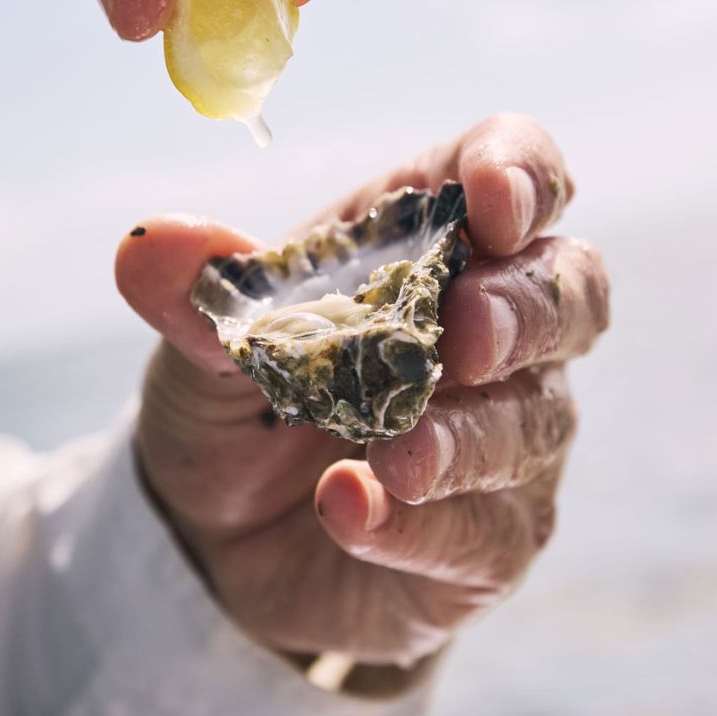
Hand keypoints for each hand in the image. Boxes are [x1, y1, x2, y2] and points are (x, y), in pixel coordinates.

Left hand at [116, 115, 610, 669]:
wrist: (211, 539)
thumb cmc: (235, 405)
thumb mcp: (203, 344)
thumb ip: (198, 291)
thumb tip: (146, 243)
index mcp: (430, 244)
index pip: (520, 176)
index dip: (523, 176)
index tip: (493, 205)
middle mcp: (496, 333)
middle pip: (570, 292)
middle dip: (525, 309)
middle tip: (463, 338)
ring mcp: (508, 437)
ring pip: (535, 420)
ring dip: (468, 435)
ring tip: (392, 453)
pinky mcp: (491, 539)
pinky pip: (487, 530)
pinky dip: (420, 523)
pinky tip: (351, 510)